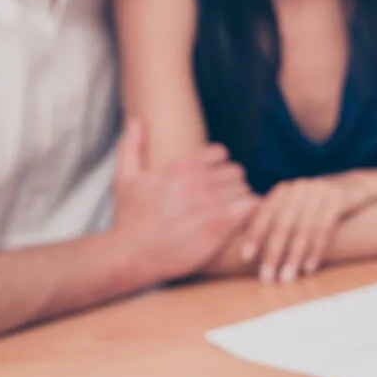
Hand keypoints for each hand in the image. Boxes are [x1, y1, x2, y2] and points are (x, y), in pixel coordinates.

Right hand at [109, 118, 256, 284]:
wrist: (130, 255)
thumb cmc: (127, 219)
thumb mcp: (124, 178)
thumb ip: (132, 145)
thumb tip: (136, 120)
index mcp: (182, 165)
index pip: (220, 154)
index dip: (218, 168)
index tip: (211, 183)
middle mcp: (200, 179)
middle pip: (236, 172)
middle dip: (230, 185)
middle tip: (221, 202)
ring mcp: (212, 201)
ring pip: (245, 189)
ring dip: (239, 201)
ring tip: (228, 216)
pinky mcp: (222, 223)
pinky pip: (252, 206)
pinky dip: (250, 213)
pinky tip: (238, 224)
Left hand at [241, 173, 372, 282]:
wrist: (354, 187)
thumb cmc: (317, 206)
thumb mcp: (296, 206)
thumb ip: (277, 221)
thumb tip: (249, 252)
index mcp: (284, 190)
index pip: (265, 214)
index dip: (255, 235)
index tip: (247, 258)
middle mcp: (300, 187)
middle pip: (283, 224)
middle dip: (273, 253)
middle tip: (268, 277)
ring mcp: (320, 191)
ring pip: (303, 229)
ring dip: (294, 257)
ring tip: (287, 278)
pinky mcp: (338, 198)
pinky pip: (324, 228)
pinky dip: (315, 250)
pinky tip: (309, 268)